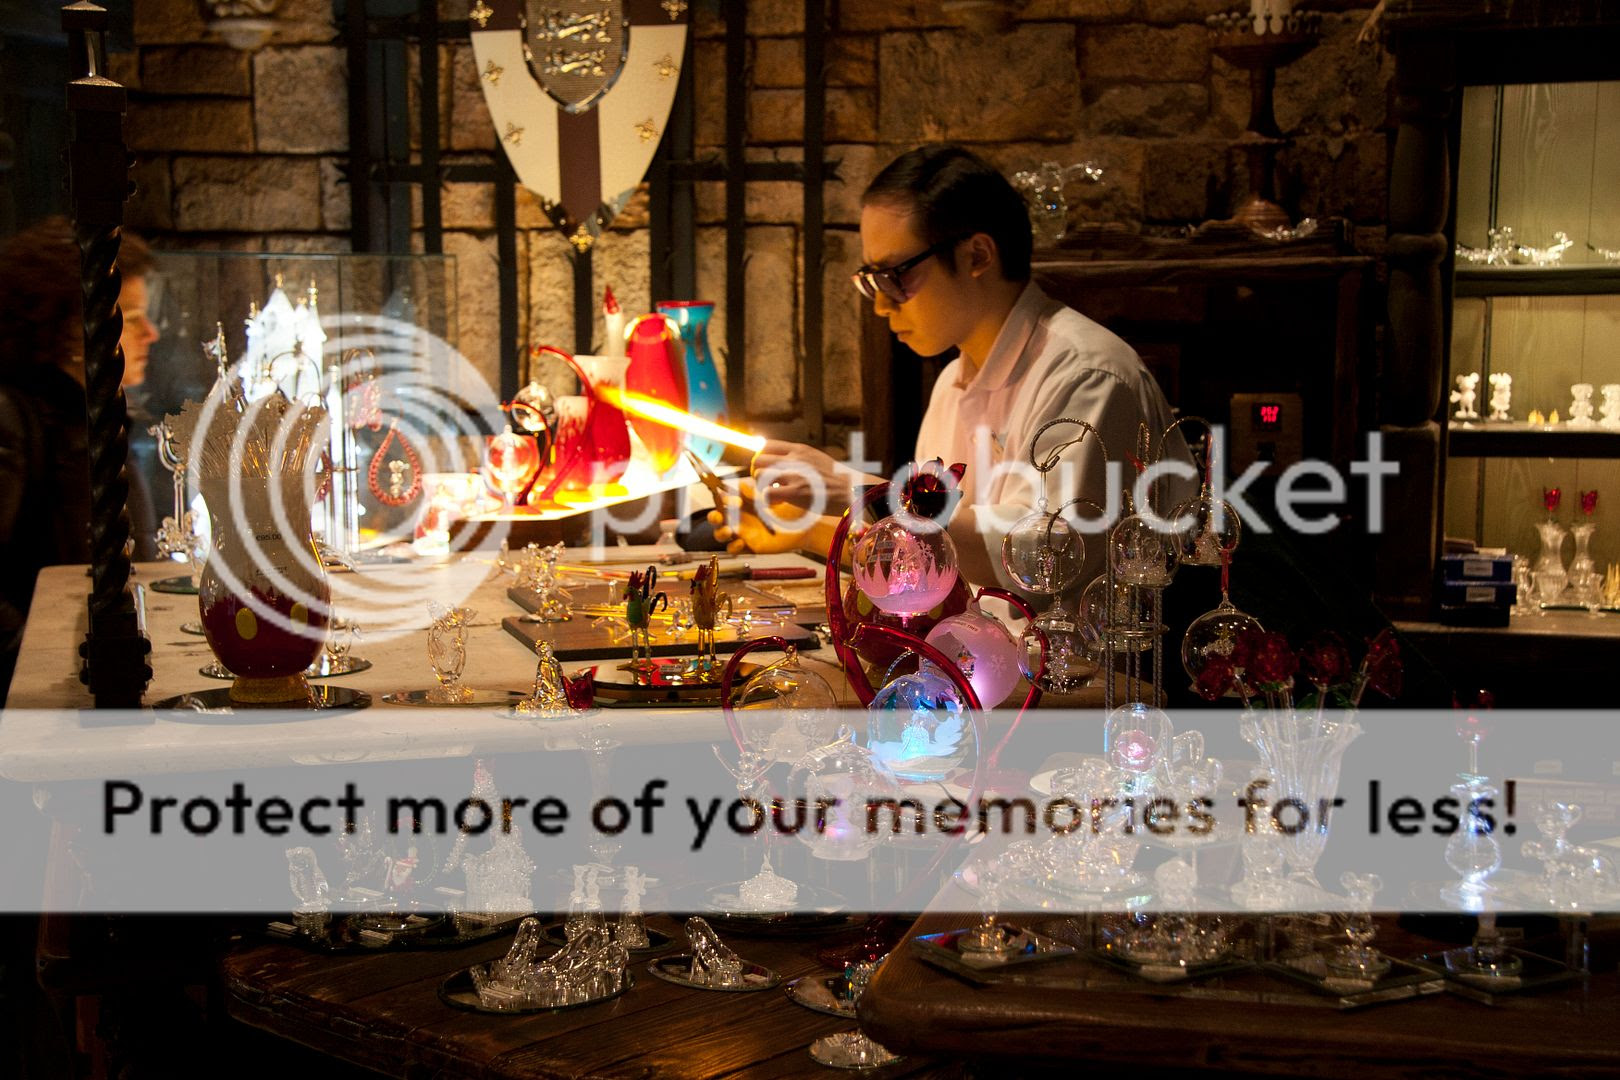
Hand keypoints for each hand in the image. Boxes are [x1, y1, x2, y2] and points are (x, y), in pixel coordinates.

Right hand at [707, 478, 817, 555]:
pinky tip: (741, 542)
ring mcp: (743, 532)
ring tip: (730, 531)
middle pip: (717, 518)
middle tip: (719, 516)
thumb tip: (741, 484)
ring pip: (721, 534)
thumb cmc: (789, 508)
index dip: (722, 500)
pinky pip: (733, 549)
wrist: (804, 525)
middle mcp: (740, 517)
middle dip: (713, 517)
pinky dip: (733, 546)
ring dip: (720, 532)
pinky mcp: (749, 546)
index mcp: (743, 503)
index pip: (723, 500)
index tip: (733, 500)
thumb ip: (756, 493)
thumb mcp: (772, 498)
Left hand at [749, 439, 874, 517]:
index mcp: (799, 449)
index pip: (766, 445)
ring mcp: (793, 475)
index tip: (767, 469)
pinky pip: (767, 494)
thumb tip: (784, 462)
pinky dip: (768, 501)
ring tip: (774, 494)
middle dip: (759, 474)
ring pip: (759, 476)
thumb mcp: (817, 458)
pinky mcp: (794, 492)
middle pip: (758, 460)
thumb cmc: (836, 480)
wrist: (851, 490)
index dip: (761, 458)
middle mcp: (793, 459)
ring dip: (762, 487)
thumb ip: (799, 458)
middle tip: (768, 484)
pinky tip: (779, 504)